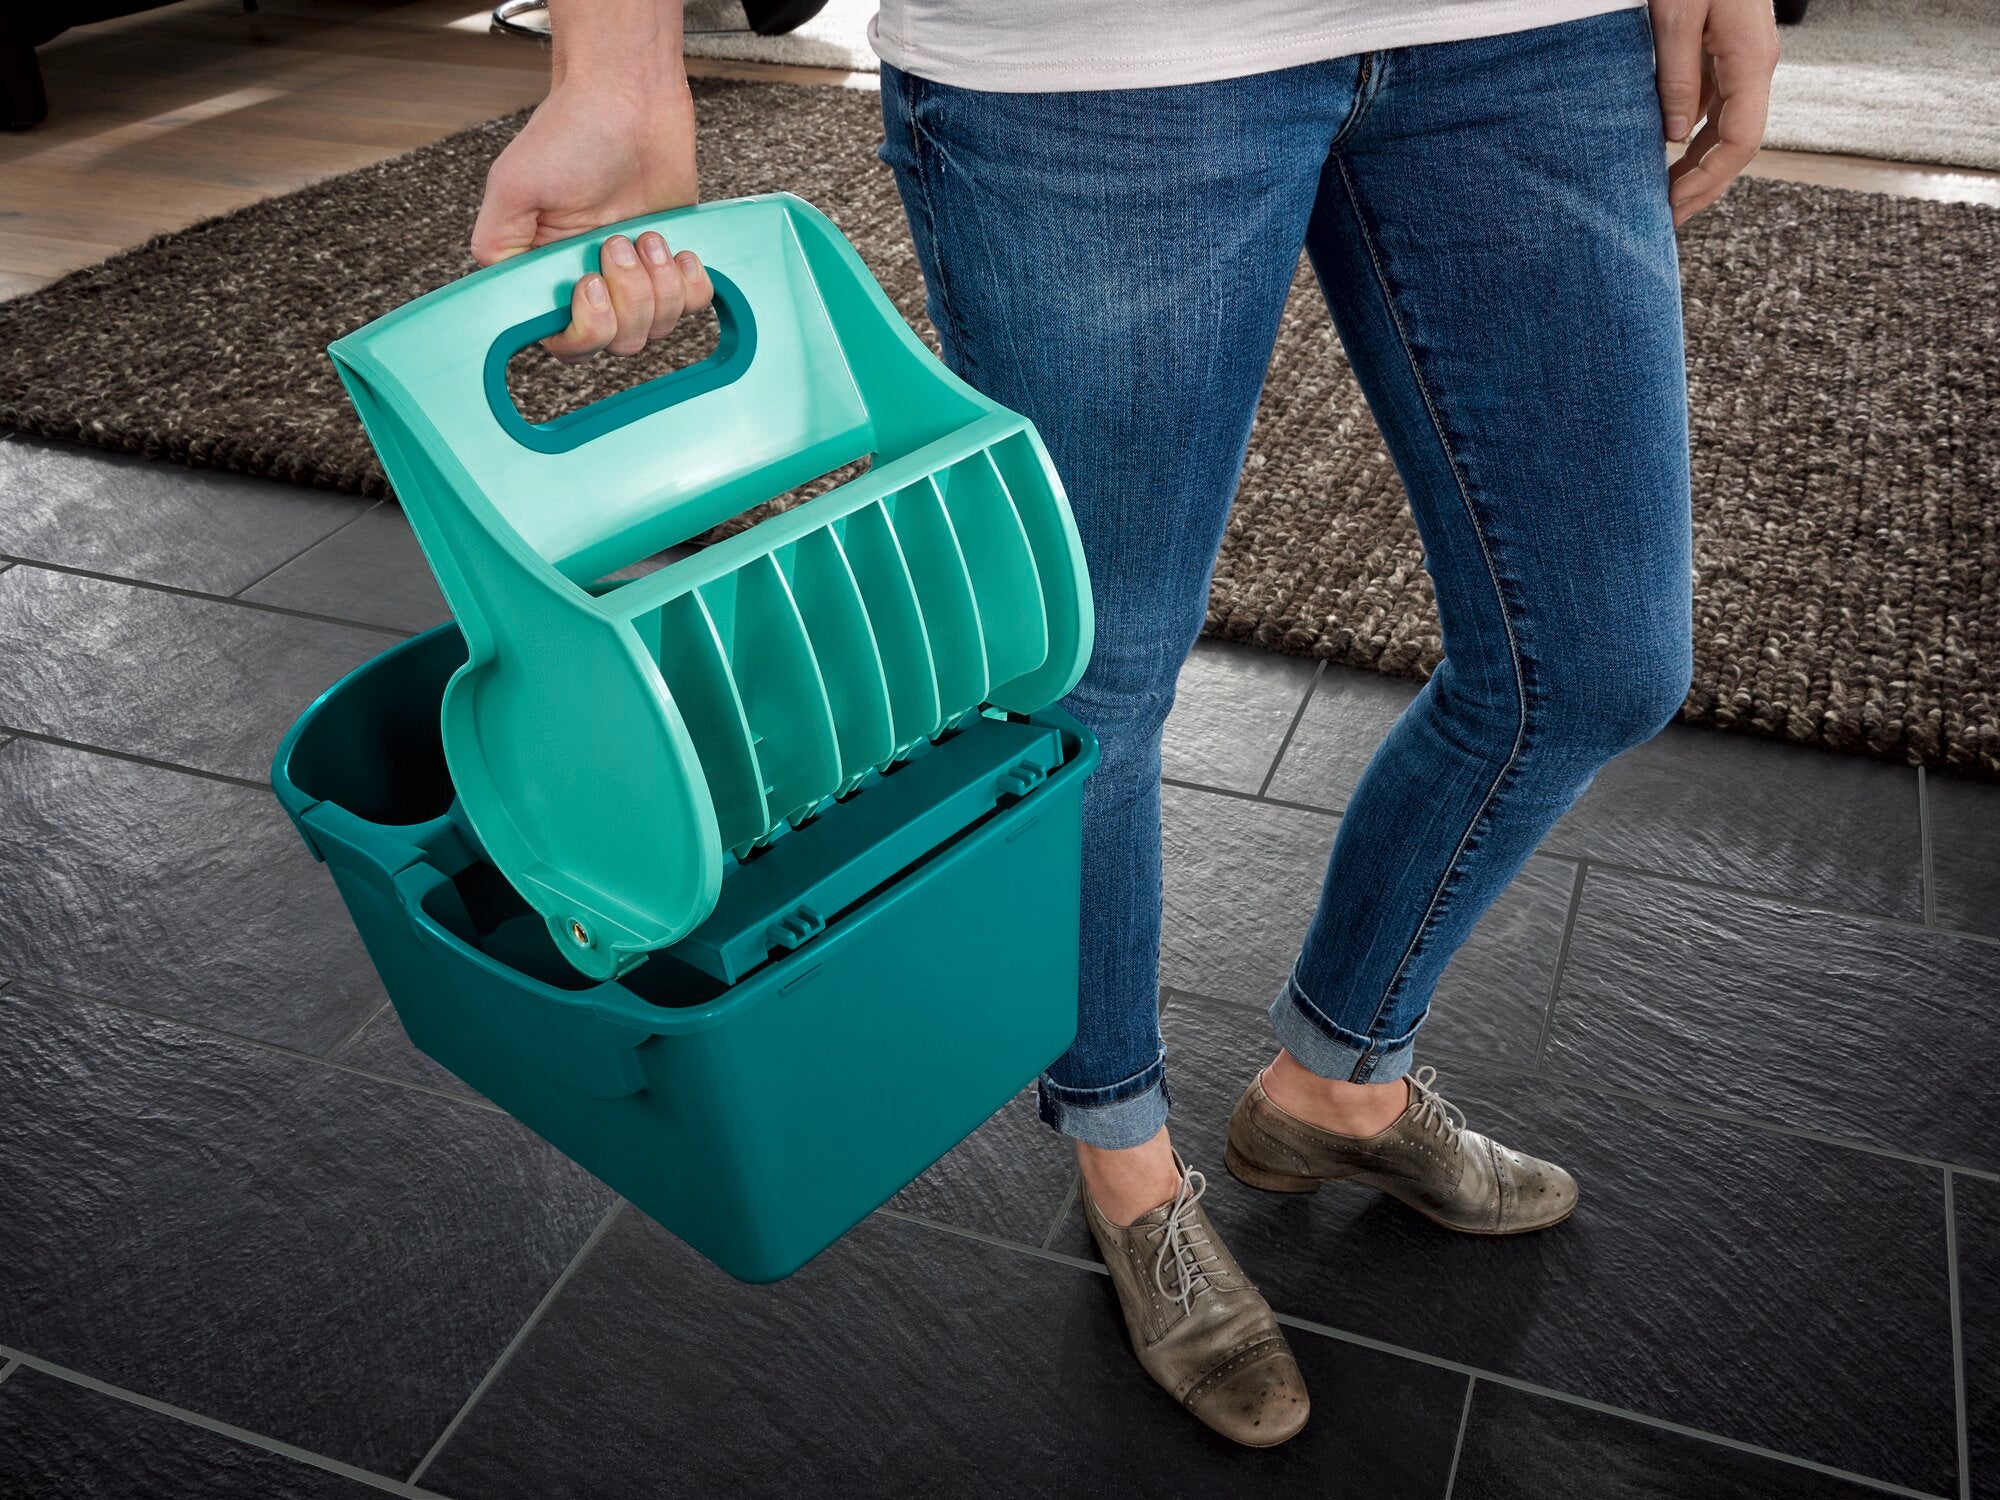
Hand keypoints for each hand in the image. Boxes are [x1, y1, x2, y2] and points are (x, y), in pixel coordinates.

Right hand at [470, 79, 712, 361]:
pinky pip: (692, 306)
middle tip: (619, 242)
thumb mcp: (513, 184)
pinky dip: (690, 283)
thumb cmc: (573, 131)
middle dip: (629, 298)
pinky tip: (679, 249)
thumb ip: (495, 243)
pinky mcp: (673, 265)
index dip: (585, 328)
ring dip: (658, 284)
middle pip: (616, 341)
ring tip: (648, 235)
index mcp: (546, 273)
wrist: (631, 98)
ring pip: (656, 328)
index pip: (565, 341)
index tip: (590, 285)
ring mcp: (635, 278)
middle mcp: (590, 283)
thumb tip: (498, 292)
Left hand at [1650, 0, 1780, 227]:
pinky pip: (1713, 100)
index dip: (1708, 181)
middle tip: (1665, 218)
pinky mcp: (1726, 45)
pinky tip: (1662, 149)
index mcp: (1752, 57)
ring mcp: (1744, 53)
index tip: (1672, 209)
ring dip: (1695, 162)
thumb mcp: (1675, 16)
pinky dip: (1690, 131)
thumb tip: (1671, 136)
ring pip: (1725, 123)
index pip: (1741, 140)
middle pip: (1736, 140)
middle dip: (1703, 183)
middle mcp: (1755, 61)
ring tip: (1661, 194)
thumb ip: (1676, 76)